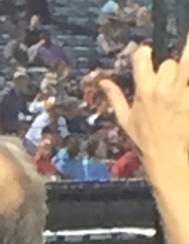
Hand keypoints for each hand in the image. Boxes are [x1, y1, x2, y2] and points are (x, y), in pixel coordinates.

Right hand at [100, 39, 188, 174]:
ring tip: (188, 46)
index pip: (142, 59)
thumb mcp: (125, 120)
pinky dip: (188, 85)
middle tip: (169, 78)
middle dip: (169, 68)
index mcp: (143, 91)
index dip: (144, 52)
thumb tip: (103, 82)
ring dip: (188, 54)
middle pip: (169, 63)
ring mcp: (180, 94)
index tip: (147, 53)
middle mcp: (162, 89)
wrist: (164, 156)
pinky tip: (185, 87)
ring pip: (187, 63)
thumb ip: (115, 97)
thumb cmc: (144, 140)